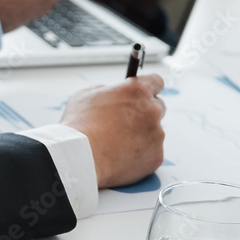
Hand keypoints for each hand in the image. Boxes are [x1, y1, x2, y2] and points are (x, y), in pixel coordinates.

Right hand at [61, 74, 165, 188]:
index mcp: (136, 91)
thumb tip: (113, 94)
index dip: (149, 88)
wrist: (83, 157)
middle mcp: (151, 110)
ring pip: (154, 131)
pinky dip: (141, 153)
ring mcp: (156, 135)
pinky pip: (152, 152)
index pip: (156, 81)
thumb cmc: (81, 126)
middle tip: (125, 122)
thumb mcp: (87, 94)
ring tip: (118, 142)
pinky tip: (122, 154)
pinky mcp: (156, 156)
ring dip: (141, 134)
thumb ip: (107, 90)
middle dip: (144, 113)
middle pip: (157, 107)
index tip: (145, 93)